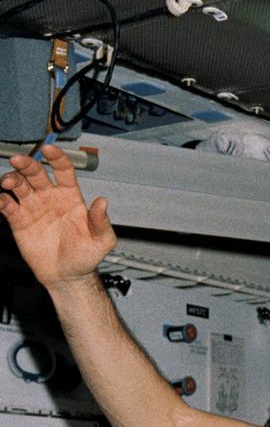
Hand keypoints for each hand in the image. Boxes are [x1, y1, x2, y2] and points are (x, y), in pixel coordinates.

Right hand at [0, 145, 115, 287]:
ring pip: (19, 184)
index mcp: (71, 196)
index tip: (49, 149)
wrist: (67, 277)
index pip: (63, 170)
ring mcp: (34, 207)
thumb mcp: (102, 240)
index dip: (57, 157)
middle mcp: (50, 197)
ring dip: (12, 178)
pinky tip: (1, 199)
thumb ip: (101, 221)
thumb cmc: (86, 257)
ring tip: (8, 182)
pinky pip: (7, 205)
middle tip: (18, 160)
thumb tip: (103, 202)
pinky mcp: (20, 221)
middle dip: (26, 163)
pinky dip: (1, 199)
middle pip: (36, 172)